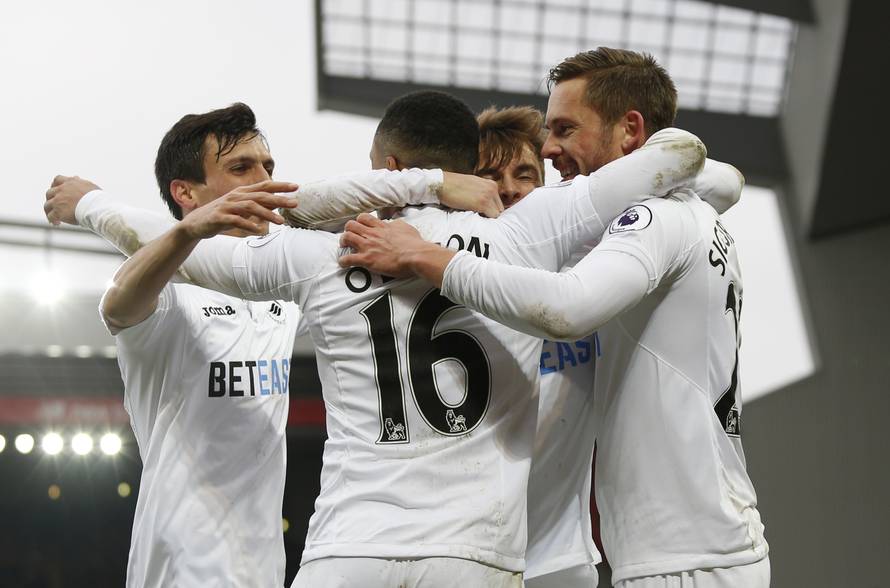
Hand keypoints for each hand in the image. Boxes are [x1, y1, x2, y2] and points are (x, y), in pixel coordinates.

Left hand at [44, 175, 100, 224]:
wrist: (96, 207)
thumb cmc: (97, 198)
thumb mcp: (89, 186)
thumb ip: (80, 182)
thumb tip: (76, 178)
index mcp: (70, 183)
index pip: (58, 180)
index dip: (55, 185)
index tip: (56, 190)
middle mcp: (62, 190)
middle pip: (49, 193)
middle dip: (51, 199)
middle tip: (54, 205)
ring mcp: (58, 201)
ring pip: (47, 205)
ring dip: (49, 211)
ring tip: (54, 217)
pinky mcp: (58, 212)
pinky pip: (51, 216)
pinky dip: (52, 220)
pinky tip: (57, 223)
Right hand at [179, 180, 298, 238]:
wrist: (196, 224)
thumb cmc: (223, 216)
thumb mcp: (242, 210)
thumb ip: (258, 207)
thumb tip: (277, 205)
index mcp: (242, 192)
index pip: (264, 186)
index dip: (280, 185)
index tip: (296, 186)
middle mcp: (236, 196)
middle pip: (261, 195)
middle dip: (279, 199)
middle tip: (295, 204)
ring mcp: (227, 206)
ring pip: (250, 207)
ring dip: (267, 214)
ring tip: (281, 222)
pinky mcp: (219, 217)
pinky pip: (236, 220)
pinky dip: (248, 225)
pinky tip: (259, 231)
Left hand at [339, 213, 432, 277]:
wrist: (416, 255)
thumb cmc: (414, 245)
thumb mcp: (406, 228)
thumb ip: (397, 225)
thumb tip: (394, 224)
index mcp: (382, 227)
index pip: (364, 218)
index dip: (359, 222)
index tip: (359, 227)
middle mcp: (372, 234)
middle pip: (351, 225)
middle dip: (348, 230)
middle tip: (350, 236)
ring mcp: (368, 246)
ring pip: (346, 237)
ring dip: (343, 242)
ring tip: (344, 246)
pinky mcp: (367, 259)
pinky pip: (348, 259)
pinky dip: (343, 261)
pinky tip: (343, 263)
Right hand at [438, 173, 502, 217]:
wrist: (442, 183)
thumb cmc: (453, 185)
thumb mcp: (472, 184)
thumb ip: (482, 192)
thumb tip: (486, 206)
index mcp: (491, 184)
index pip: (498, 203)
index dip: (490, 210)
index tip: (480, 213)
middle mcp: (492, 189)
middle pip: (499, 209)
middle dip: (490, 214)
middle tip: (477, 217)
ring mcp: (488, 196)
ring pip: (496, 215)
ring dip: (487, 218)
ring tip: (474, 217)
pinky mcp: (482, 204)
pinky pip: (492, 218)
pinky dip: (485, 221)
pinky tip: (473, 217)